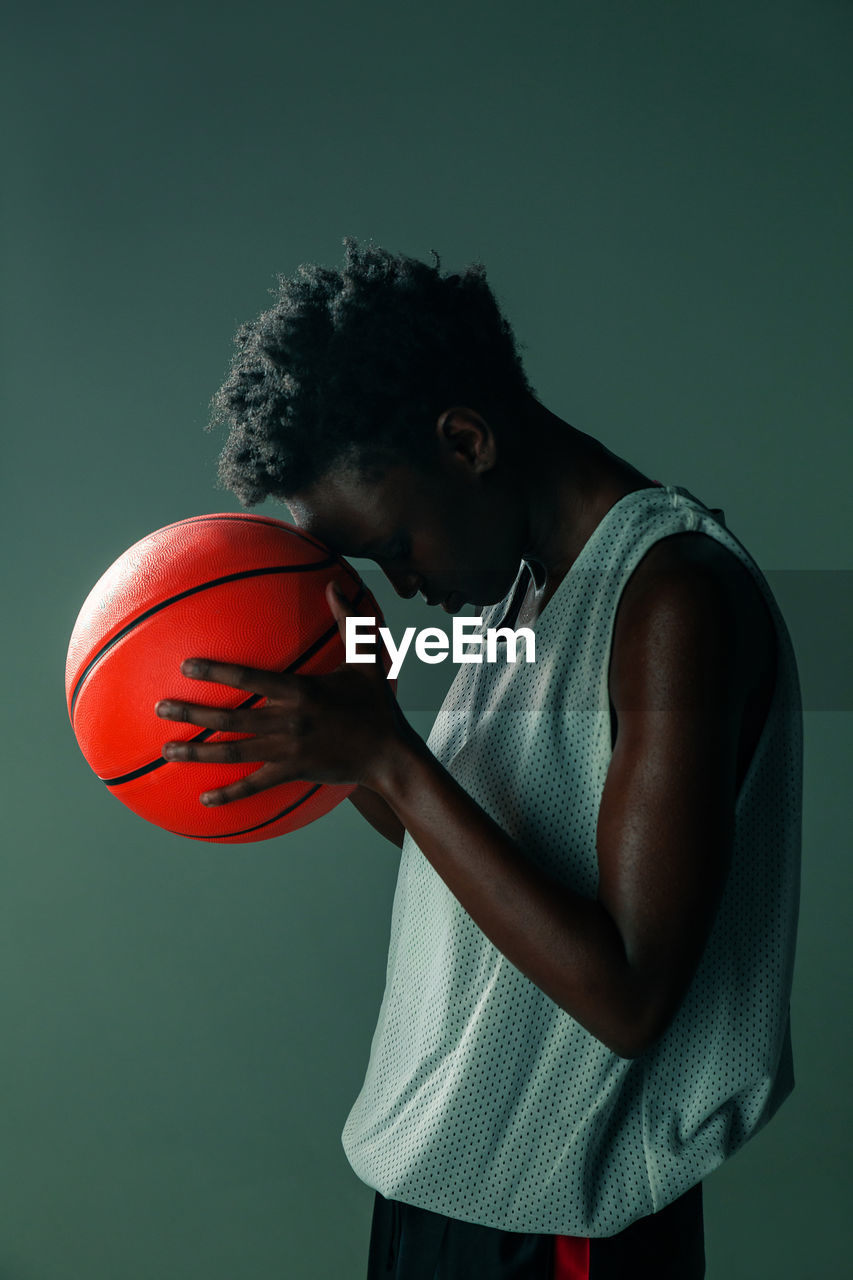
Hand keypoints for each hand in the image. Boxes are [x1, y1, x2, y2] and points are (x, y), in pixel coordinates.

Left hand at [154, 581, 409, 805]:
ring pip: (234, 752)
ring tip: (167, 748)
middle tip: (160, 706)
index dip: (217, 673)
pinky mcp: (293, 773)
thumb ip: (348, 622)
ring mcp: (289, 751)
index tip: (186, 667)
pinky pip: (255, 785)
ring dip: (198, 751)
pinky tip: (204, 799)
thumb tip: (335, 583)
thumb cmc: (378, 705)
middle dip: (192, 712)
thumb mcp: (366, 660)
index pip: (250, 679)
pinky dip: (230, 793)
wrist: (391, 755)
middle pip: (231, 718)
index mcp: (302, 692)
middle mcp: (289, 722)